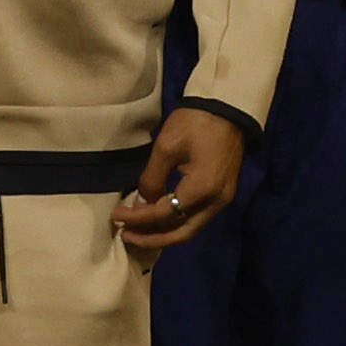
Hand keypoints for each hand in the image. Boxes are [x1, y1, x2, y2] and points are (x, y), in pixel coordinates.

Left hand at [115, 106, 246, 258]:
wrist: (229, 107)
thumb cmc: (196, 122)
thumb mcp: (166, 147)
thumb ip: (152, 179)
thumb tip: (142, 202)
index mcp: (202, 190)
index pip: (164, 214)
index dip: (137, 217)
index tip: (115, 216)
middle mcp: (215, 202)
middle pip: (181, 234)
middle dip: (151, 238)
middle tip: (126, 236)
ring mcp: (222, 200)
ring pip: (190, 229)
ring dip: (164, 234)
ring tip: (138, 231)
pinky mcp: (223, 194)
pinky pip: (197, 218)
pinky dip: (176, 223)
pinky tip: (159, 219)